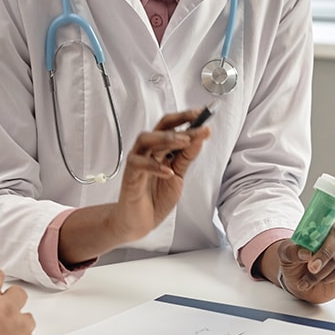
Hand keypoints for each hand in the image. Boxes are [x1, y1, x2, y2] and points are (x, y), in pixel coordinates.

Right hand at [109, 109, 211, 241]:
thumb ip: (186, 157)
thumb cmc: (155, 197)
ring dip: (166, 138)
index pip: (172, 126)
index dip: (187, 118)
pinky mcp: (130, 176)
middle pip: (160, 127)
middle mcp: (148, 151)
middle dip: (179, 121)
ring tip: (184, 141)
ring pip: (147, 140)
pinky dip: (154, 166)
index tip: (203, 113)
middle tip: (197, 120)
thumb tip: (200, 138)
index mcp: (160, 149)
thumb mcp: (178, 175)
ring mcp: (138, 162)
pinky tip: (168, 171)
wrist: (140, 222)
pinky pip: (139, 164)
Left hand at [275, 220, 334, 303]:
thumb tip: (304, 252)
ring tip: (308, 278)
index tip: (312, 244)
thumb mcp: (285, 254)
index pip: (327, 219)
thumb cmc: (295, 261)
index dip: (321, 229)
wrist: (301, 280)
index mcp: (323, 223)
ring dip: (321, 272)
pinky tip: (321, 279)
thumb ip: (291, 251)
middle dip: (323, 254)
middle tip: (311, 268)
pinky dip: (329, 277)